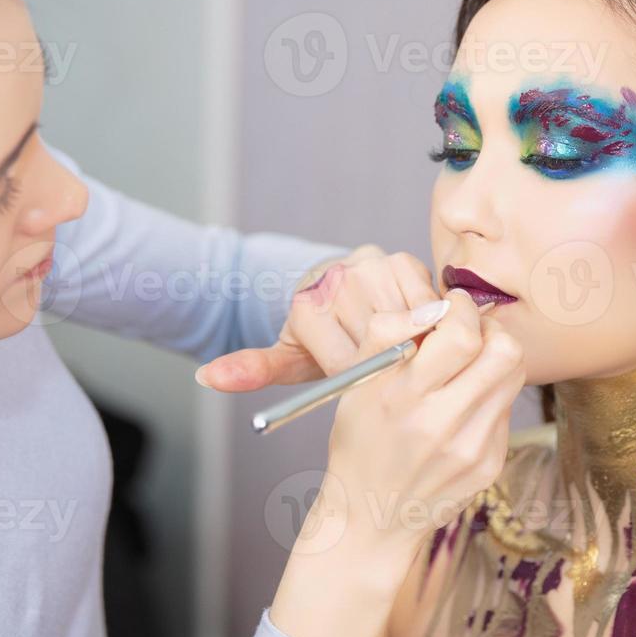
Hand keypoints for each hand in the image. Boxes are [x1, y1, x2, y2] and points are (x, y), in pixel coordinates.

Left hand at [193, 244, 439, 391]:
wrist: (335, 296)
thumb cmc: (315, 340)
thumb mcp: (285, 360)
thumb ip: (253, 369)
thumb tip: (205, 378)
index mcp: (304, 307)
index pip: (351, 361)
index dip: (364, 377)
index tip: (364, 377)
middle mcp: (335, 280)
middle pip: (384, 341)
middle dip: (391, 360)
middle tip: (387, 366)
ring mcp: (369, 265)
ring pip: (412, 320)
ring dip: (414, 341)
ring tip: (399, 348)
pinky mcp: (400, 258)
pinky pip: (430, 299)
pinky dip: (430, 320)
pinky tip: (415, 328)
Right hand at [267, 288, 524, 636]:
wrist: (371, 517)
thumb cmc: (361, 442)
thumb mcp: (356, 384)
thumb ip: (388, 334)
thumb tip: (435, 307)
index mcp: (402, 398)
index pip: (460, 334)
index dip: (460, 308)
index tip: (449, 307)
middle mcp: (441, 425)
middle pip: (504, 351)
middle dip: (488, 328)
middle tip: (468, 330)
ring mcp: (473, 448)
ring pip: (513, 375)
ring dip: (494, 357)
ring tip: (467, 363)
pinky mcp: (490, 464)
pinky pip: (505, 408)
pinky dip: (489, 394)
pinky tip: (463, 404)